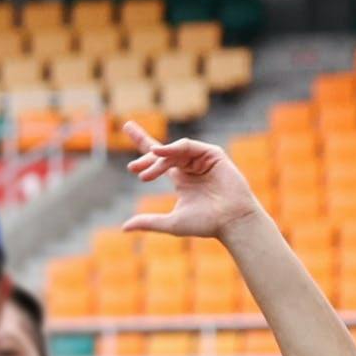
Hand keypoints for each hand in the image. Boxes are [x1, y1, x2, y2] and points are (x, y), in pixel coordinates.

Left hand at [116, 123, 266, 240]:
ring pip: (173, 152)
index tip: (127, 127)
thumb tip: (124, 228)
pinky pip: (188, 146)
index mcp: (181, 178)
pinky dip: (172, 148)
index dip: (143, 141)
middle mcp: (190, 166)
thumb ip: (148, 222)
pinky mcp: (212, 154)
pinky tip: (159, 153)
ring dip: (157, 161)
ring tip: (144, 175)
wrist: (231, 222)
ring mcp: (201, 159)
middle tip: (133, 169)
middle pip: (162, 152)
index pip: (158, 158)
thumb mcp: (171, 222)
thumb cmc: (206, 224)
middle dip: (146, 158)